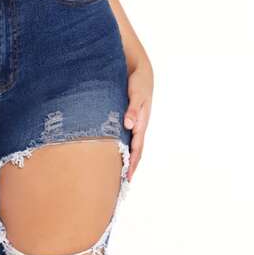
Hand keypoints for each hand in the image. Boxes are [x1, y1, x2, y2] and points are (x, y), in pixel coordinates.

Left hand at [123, 63, 151, 182]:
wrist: (140, 72)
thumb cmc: (138, 83)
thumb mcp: (136, 94)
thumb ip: (133, 109)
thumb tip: (129, 125)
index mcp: (141, 123)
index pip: (137, 148)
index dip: (132, 163)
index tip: (127, 176)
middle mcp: (137, 126)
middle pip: (135, 151)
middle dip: (130, 166)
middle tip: (122, 182)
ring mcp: (133, 123)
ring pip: (129, 145)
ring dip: (125, 158)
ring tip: (117, 172)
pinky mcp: (127, 118)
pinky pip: (124, 136)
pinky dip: (119, 146)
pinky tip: (112, 151)